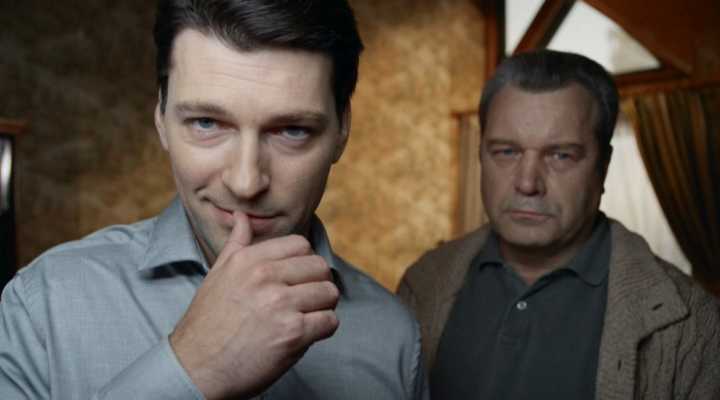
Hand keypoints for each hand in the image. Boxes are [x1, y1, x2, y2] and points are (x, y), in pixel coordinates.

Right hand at [169, 212, 339, 398]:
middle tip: (306, 301)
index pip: (300, 245)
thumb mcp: (217, 275)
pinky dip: (323, 329)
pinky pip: (330, 321)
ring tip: (307, 317)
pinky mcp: (293, 333)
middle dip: (318, 284)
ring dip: (323, 307)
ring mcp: (280, 304)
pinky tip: (306, 334)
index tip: (297, 280)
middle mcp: (265, 276)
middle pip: (320, 267)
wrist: (195, 368)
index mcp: (249, 260)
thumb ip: (236, 244)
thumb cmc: (207, 324)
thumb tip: (242, 216)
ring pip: (329, 293)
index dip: (304, 263)